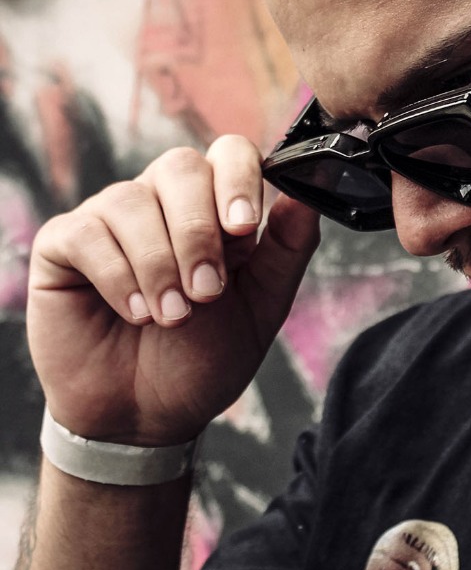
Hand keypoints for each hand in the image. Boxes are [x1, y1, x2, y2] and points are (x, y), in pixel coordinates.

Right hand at [26, 135, 319, 446]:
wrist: (146, 416)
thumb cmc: (206, 355)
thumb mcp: (264, 303)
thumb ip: (290, 246)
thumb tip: (307, 192)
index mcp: (216, 204)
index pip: (230, 153)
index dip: (238, 180)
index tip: (243, 228)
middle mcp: (163, 199)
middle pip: (181, 167)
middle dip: (198, 233)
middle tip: (206, 292)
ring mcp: (111, 216)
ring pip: (133, 201)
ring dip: (159, 265)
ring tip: (172, 316)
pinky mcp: (64, 243)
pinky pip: (88, 233)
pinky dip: (117, 276)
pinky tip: (134, 312)